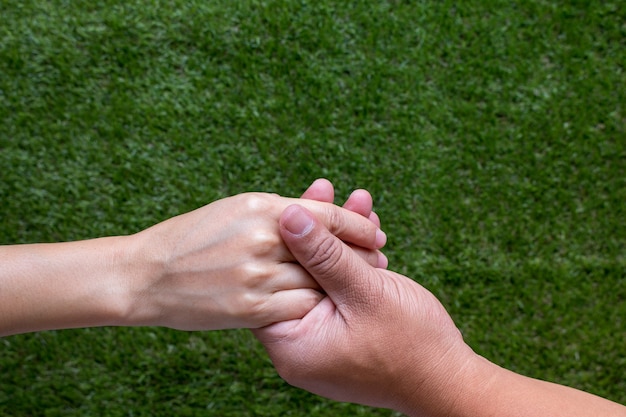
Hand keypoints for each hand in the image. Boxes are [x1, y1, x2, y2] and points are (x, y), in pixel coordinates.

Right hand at [122, 186, 386, 330]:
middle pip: (328, 249)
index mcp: (262, 207)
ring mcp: (257, 275)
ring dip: (342, 283)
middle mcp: (263, 239)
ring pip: (318, 281)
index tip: (376, 232)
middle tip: (381, 261)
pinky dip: (316, 306)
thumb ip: (278, 212)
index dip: (357, 224)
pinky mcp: (250, 309)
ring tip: (360, 285)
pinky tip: (327, 306)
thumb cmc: (193, 237)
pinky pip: (298, 308)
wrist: (148, 276)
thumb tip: (316, 213)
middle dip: (359, 256)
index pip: (326, 215)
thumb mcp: (236, 210)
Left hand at [252, 205, 475, 415]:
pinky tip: (367, 224)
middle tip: (324, 188)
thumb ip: (324, 254)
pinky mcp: (342, 327)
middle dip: (319, 230)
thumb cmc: (411, 344)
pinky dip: (354, 259)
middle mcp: (299, 342)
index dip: (282, 237)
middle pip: (296, 273)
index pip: (269, 281)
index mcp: (292, 343)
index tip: (295, 199)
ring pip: (323, 275)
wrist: (449, 380)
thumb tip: (286, 215)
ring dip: (342, 239)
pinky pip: (341, 285)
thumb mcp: (364, 292)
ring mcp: (321, 335)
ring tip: (357, 199)